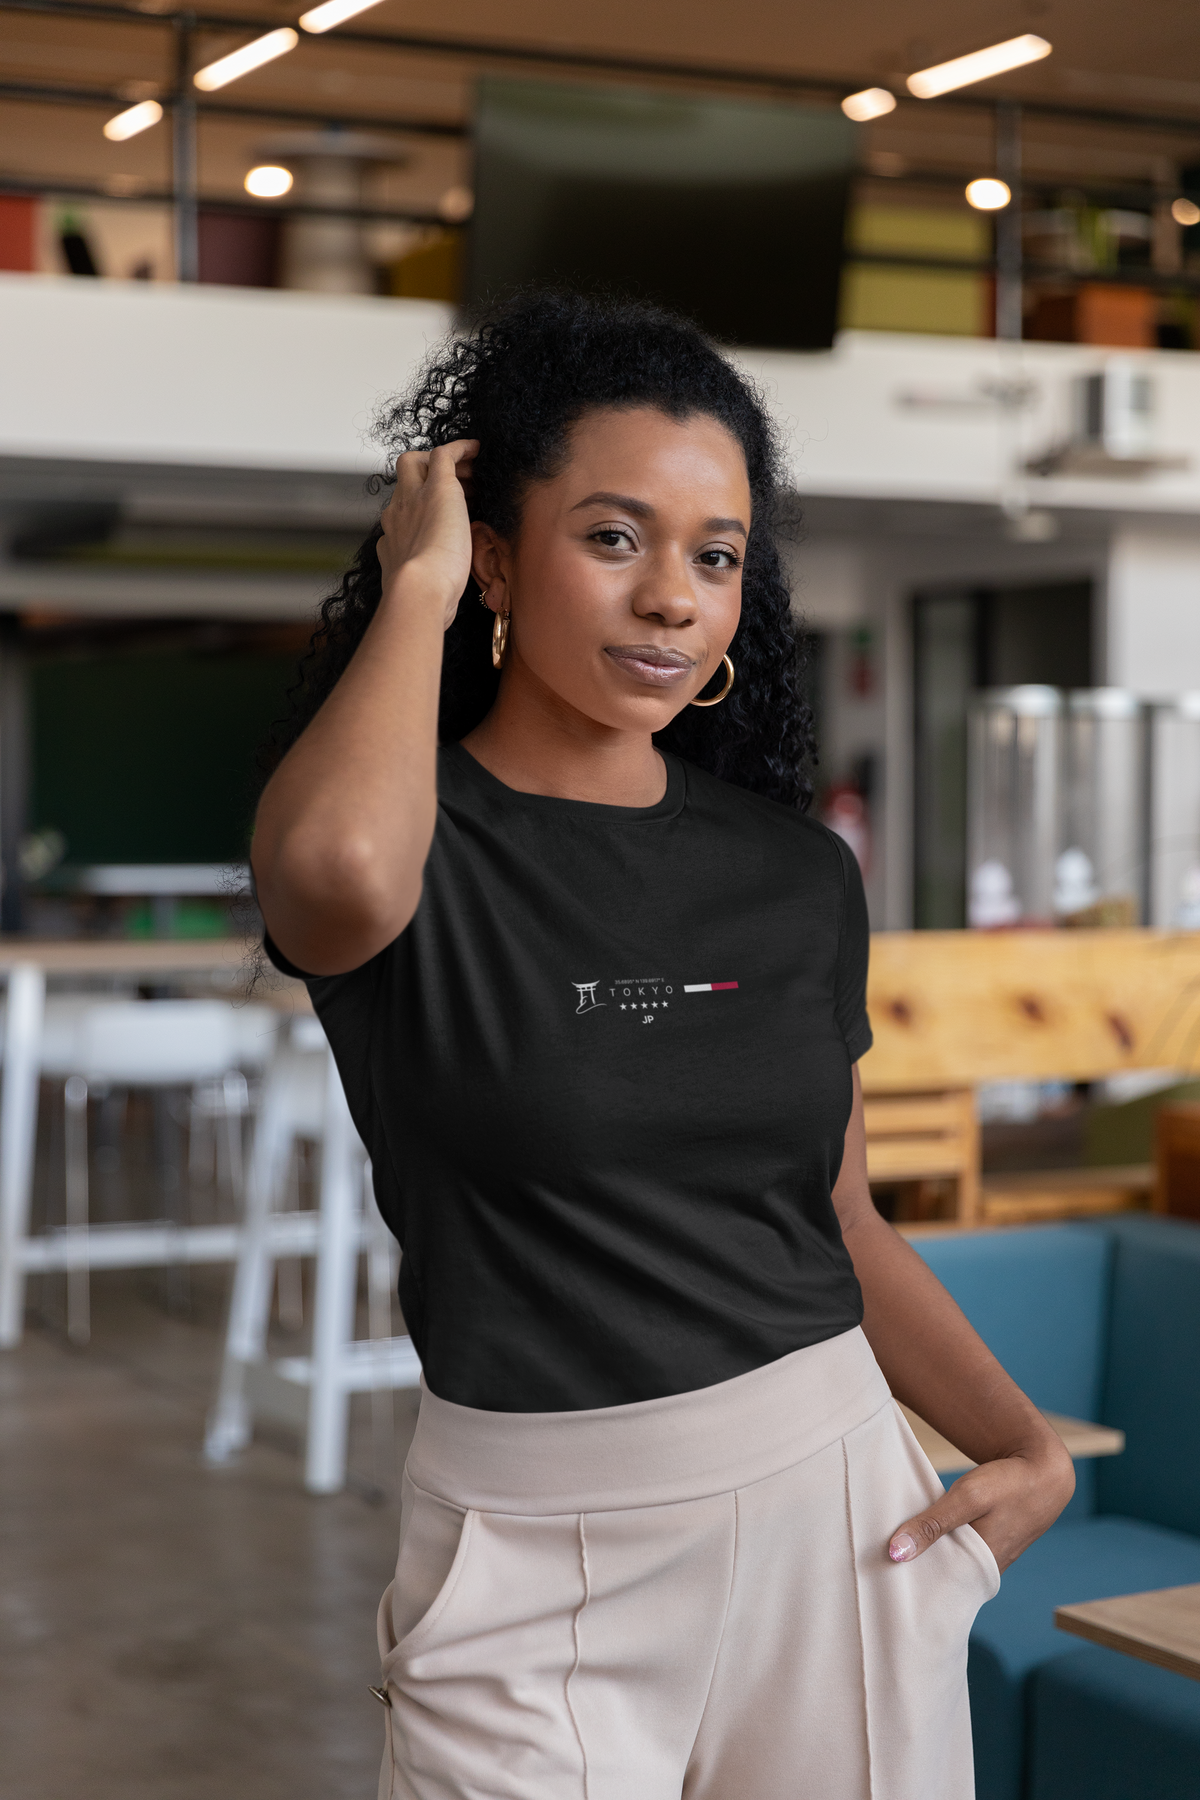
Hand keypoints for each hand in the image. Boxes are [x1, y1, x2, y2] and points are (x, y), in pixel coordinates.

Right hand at [378, 439, 478, 628]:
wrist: (420, 589)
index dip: (421, 510)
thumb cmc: (427, 598)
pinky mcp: (438, 488)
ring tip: (470, 472)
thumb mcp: (425, 592)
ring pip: (416, 463)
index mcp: (393, 540)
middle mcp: (396, 515)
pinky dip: (460, 447)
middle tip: (457, 486)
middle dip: (425, 478)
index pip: (402, 514)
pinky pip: (444, 454)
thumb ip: (431, 589)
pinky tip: (477, 448)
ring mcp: (413, 498)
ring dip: (442, 465)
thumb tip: (445, 601)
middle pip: (403, 481)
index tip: (444, 517)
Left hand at [889, 1430, 1074, 1573]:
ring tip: (894, 1551)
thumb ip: (933, 1524)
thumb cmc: (1008, 1482)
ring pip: (952, 1562)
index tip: (880, 1580)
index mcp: (982, 1567)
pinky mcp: (990, 1542)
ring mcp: (990, 1556)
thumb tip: (895, 1553)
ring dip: (930, 1555)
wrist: (1045, 1469)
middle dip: (917, 1572)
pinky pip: (961, 1549)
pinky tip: (921, 1535)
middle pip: (944, 1578)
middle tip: (878, 1565)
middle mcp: (987, 1568)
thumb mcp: (968, 1498)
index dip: (912, 1586)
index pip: (939, 1590)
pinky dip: (943, 1543)